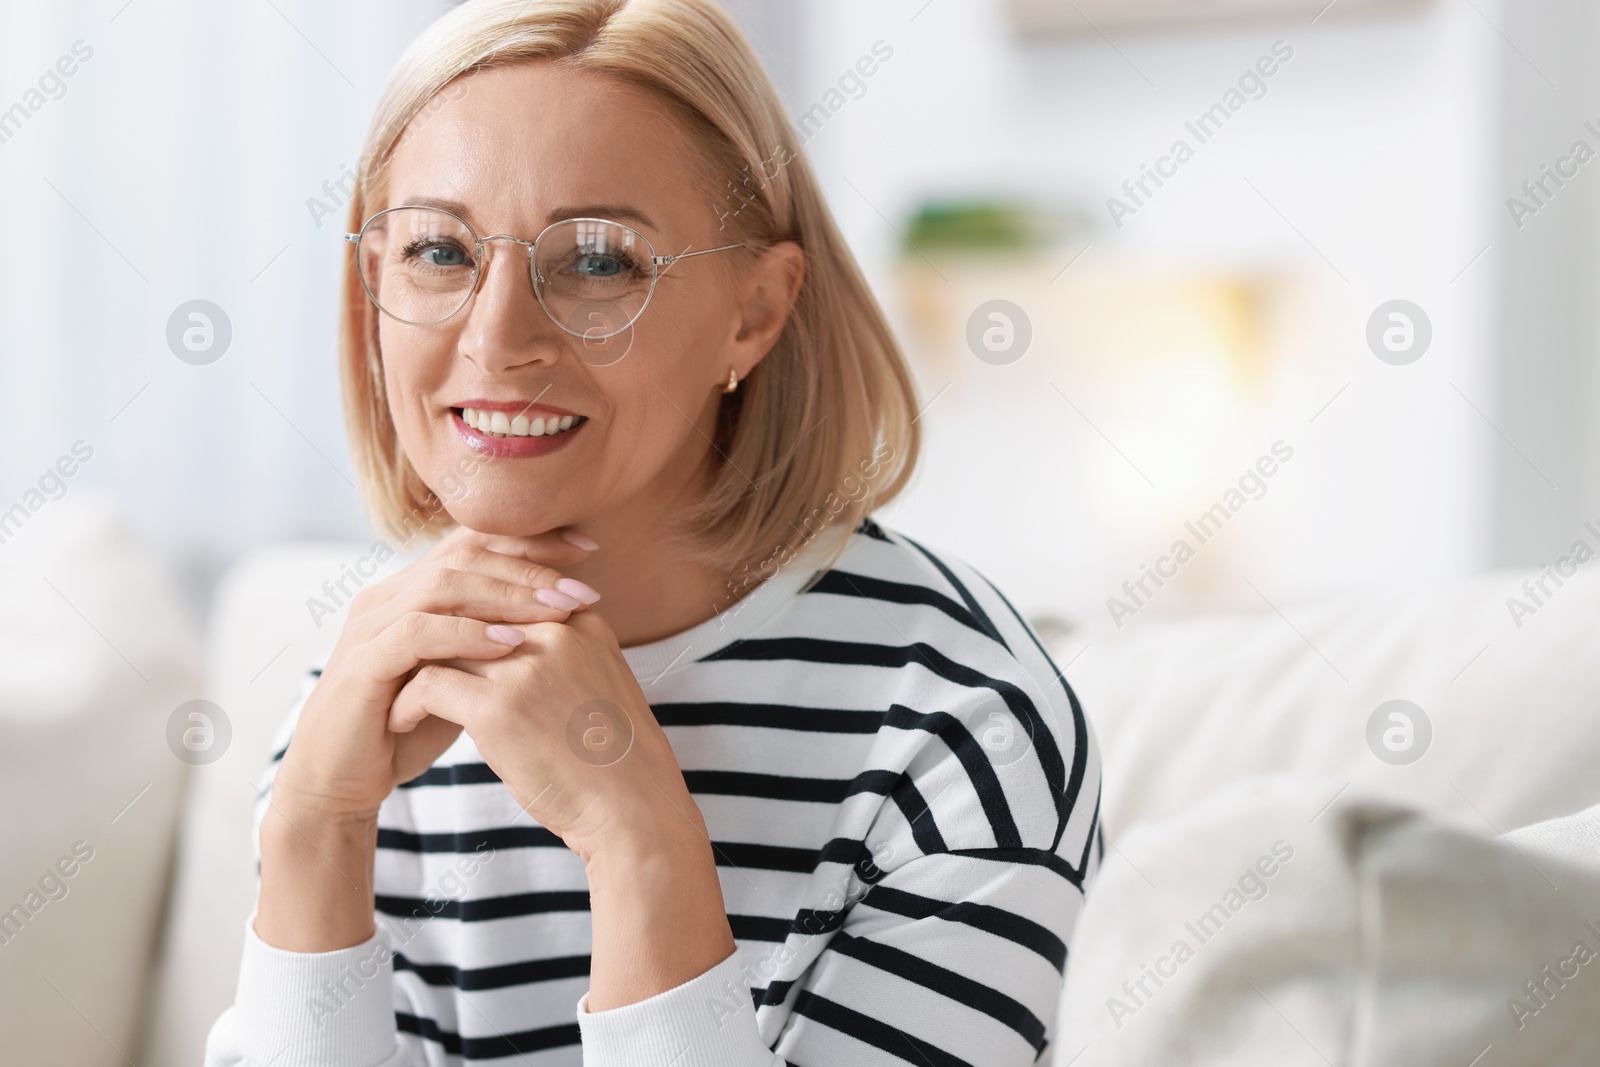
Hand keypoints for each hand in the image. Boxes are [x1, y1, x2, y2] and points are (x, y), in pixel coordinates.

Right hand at [272, 524, 602, 822]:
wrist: (340, 781)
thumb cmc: (405, 728)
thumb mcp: (461, 676)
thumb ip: (494, 642)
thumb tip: (562, 618)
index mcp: (410, 591)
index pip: (475, 544)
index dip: (531, 542)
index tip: (589, 550)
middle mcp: (387, 597)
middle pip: (464, 556)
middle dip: (528, 568)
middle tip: (581, 587)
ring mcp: (370, 627)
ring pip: (443, 586)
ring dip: (506, 596)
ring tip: (556, 610)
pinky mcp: (362, 663)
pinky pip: (418, 633)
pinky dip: (467, 633)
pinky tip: (510, 644)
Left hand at [387, 608, 698, 860]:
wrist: (637, 812)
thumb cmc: (616, 762)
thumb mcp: (598, 687)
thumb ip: (560, 657)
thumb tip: (503, 647)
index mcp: (581, 621)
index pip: (504, 597)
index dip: (466, 621)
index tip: (442, 650)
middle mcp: (556, 631)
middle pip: (470, 612)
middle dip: (435, 639)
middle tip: (403, 665)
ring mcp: (528, 665)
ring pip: (443, 643)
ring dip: (412, 668)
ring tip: (396, 695)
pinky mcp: (499, 705)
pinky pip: (428, 684)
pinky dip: (407, 703)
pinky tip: (400, 722)